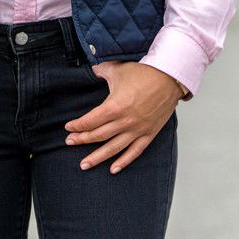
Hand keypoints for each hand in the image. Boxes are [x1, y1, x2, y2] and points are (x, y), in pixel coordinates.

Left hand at [65, 61, 180, 173]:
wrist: (170, 76)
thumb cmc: (144, 72)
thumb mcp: (117, 69)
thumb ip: (101, 71)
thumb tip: (92, 70)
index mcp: (114, 106)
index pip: (90, 121)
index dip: (77, 125)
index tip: (68, 128)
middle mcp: (125, 121)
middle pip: (98, 136)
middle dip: (81, 140)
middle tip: (70, 143)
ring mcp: (137, 129)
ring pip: (113, 148)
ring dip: (97, 157)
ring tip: (84, 165)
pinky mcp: (149, 133)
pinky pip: (135, 151)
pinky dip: (124, 161)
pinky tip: (113, 169)